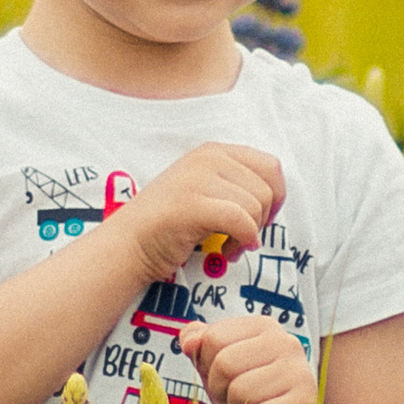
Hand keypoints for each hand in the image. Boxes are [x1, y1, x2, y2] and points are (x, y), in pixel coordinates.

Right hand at [104, 144, 285, 283]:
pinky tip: (226, 252)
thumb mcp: (204, 190)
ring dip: (249, 235)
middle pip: (267, 188)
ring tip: (229, 247)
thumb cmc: (169, 226)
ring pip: (256, 207)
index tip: (259, 220)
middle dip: (263, 220)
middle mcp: (208, 157)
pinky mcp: (193, 204)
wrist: (128, 244)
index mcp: (213, 151)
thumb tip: (275, 197)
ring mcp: (198, 178)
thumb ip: (235, 184)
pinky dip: (242, 241)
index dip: (275, 198)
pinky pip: (242, 221)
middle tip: (243, 237)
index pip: (271, 166)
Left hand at [182, 313, 319, 403]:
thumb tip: (188, 340)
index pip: (213, 337)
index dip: (209, 367)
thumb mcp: (217, 371)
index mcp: (264, 327)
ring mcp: (300, 373)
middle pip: (224, 363)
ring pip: (239, 392)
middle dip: (221, 390)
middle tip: (239, 400)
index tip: (228, 379)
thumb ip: (200, 348)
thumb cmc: (249, 401)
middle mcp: (287, 342)